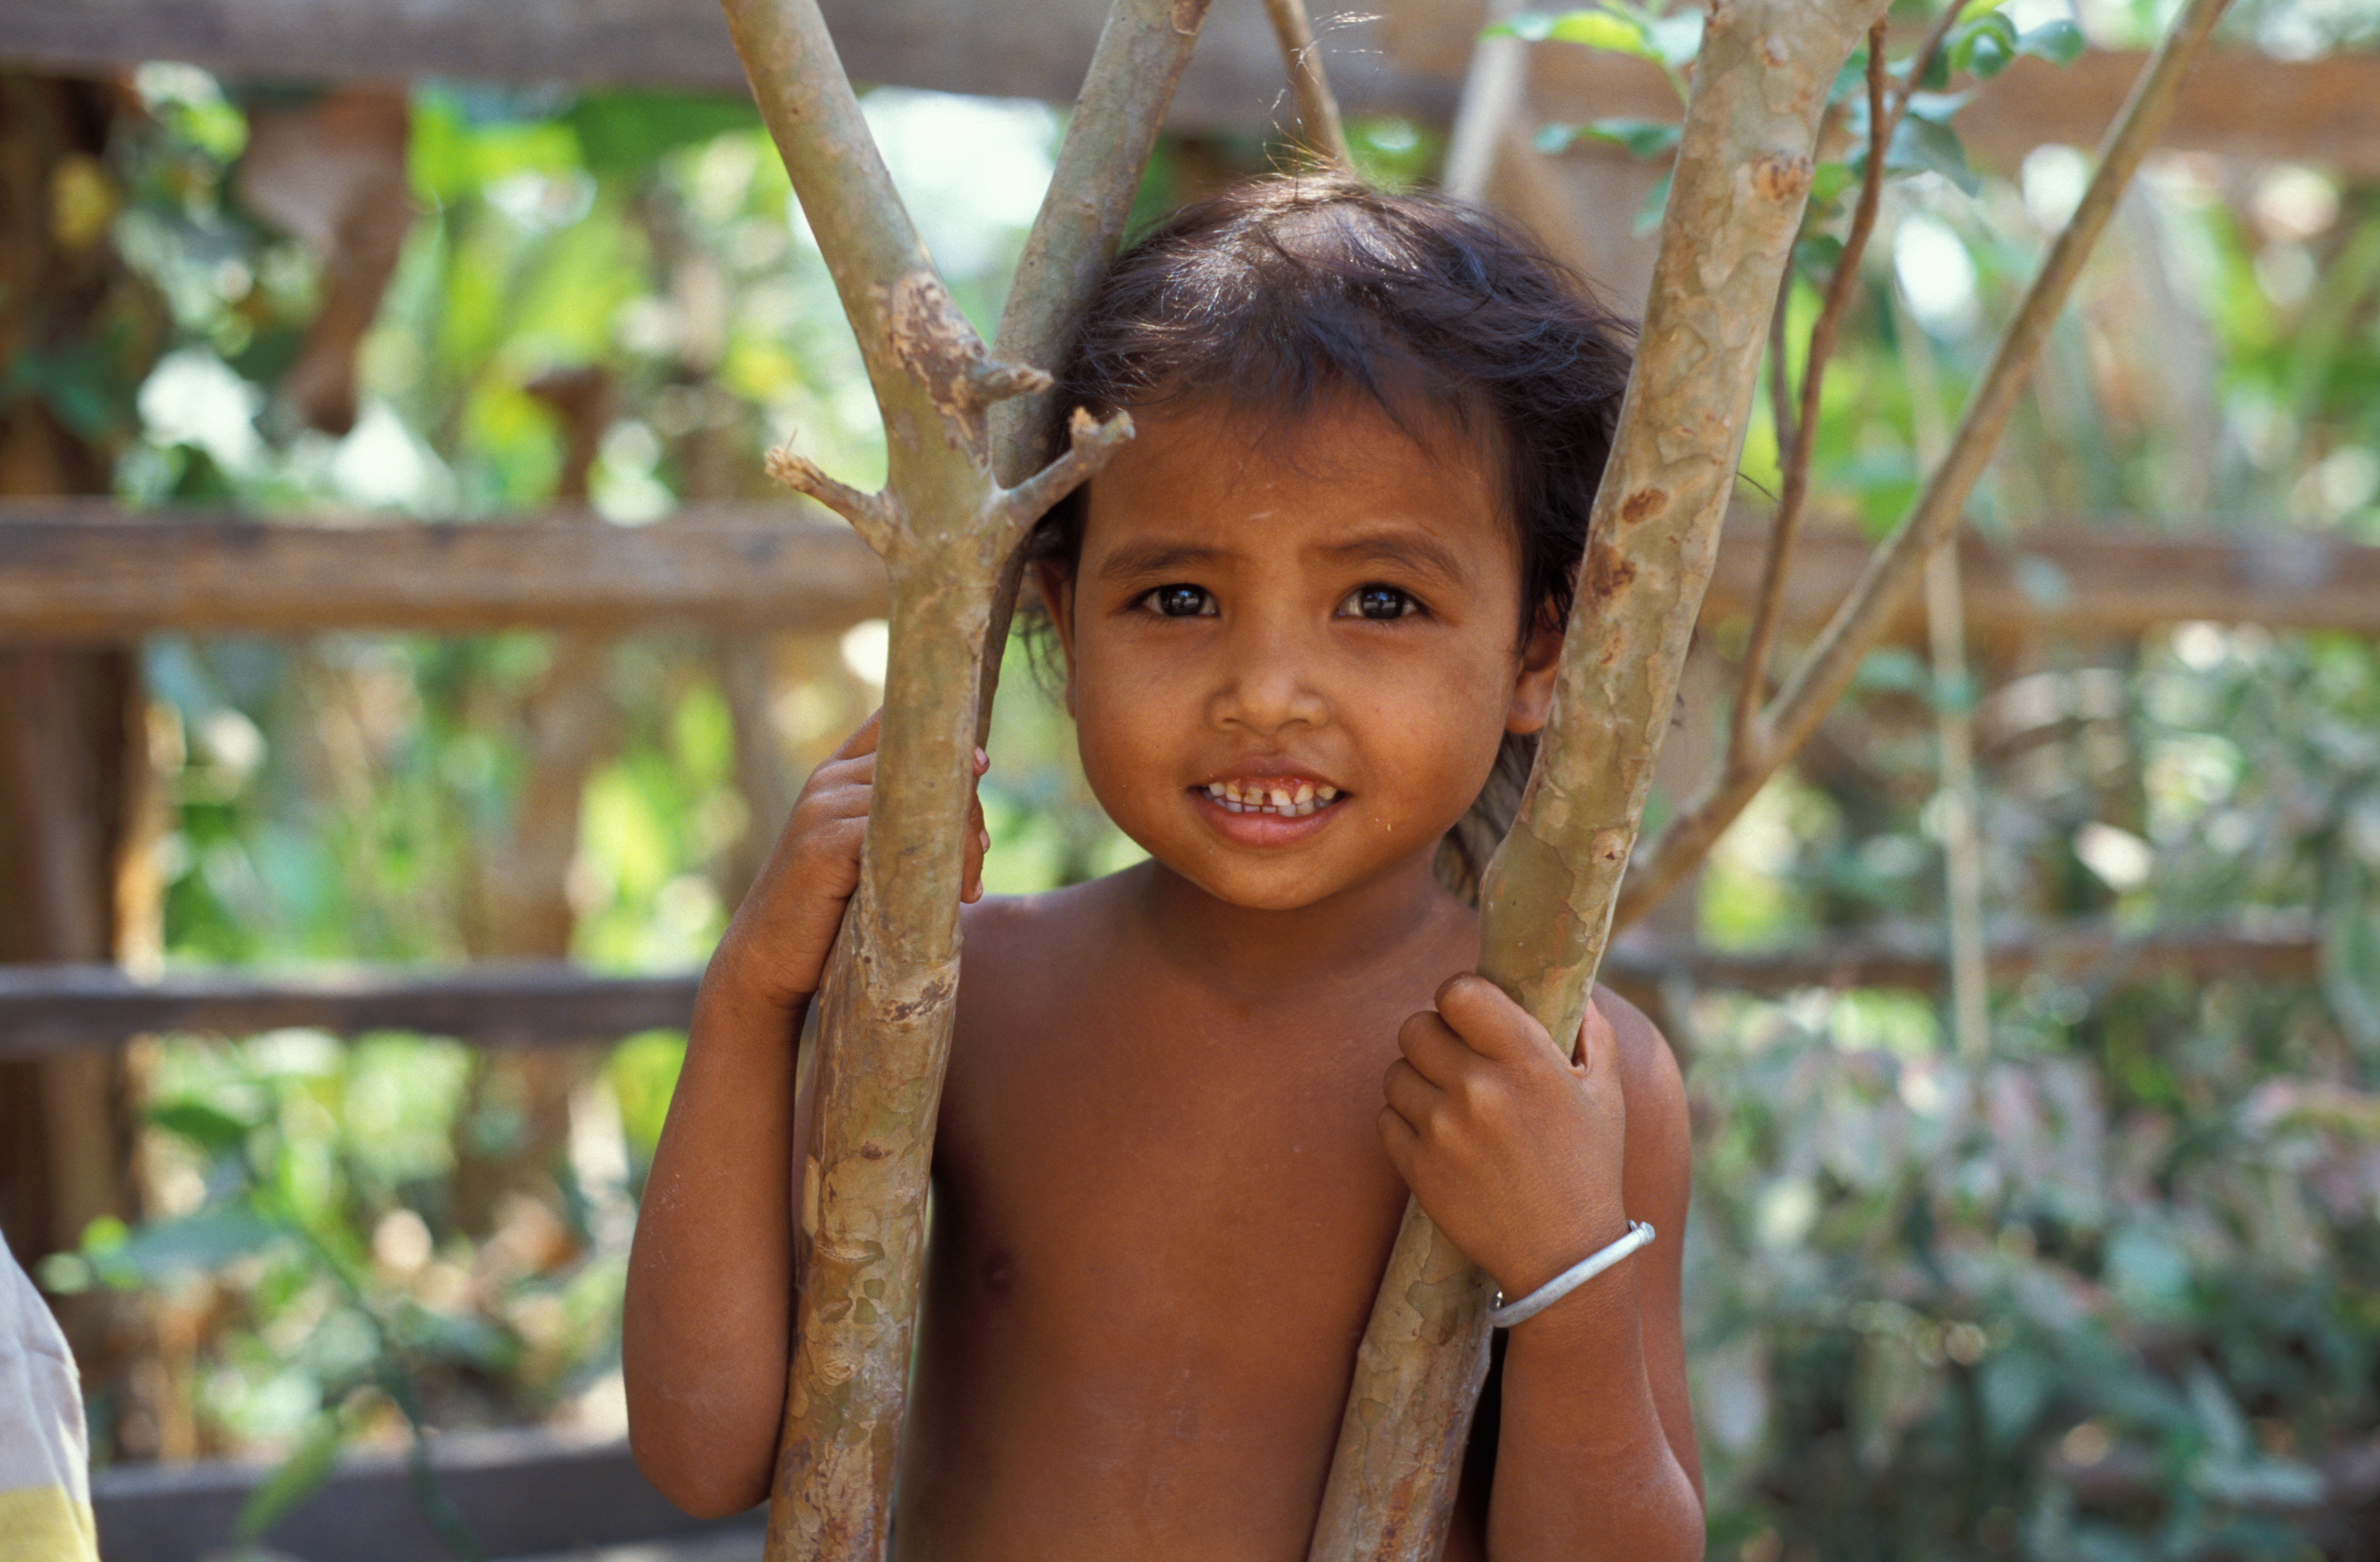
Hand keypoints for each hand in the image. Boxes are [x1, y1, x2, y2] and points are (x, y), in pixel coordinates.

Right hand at [706, 710, 988, 1014]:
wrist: (765, 959)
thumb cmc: (825, 912)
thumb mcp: (863, 854)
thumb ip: (896, 821)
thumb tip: (971, 816)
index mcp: (836, 773)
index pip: (892, 724)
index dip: (943, 737)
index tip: (981, 765)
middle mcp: (828, 780)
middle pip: (920, 762)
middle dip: (965, 805)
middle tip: (983, 853)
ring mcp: (823, 807)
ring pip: (918, 800)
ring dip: (960, 842)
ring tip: (971, 886)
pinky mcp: (824, 843)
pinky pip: (898, 833)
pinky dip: (939, 862)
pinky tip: (956, 894)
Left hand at [1378, 975, 1630, 1304]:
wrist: (1564, 1257)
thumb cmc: (1589, 1167)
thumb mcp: (1606, 1093)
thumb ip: (1592, 1031)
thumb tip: (1574, 988)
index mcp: (1527, 1061)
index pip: (1458, 992)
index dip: (1458, 996)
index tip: (1469, 1014)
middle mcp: (1479, 1090)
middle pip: (1415, 1026)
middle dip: (1434, 1037)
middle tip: (1455, 1058)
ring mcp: (1443, 1130)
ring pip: (1395, 1072)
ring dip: (1417, 1080)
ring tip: (1449, 1102)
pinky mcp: (1417, 1167)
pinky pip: (1386, 1118)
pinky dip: (1405, 1122)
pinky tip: (1439, 1136)